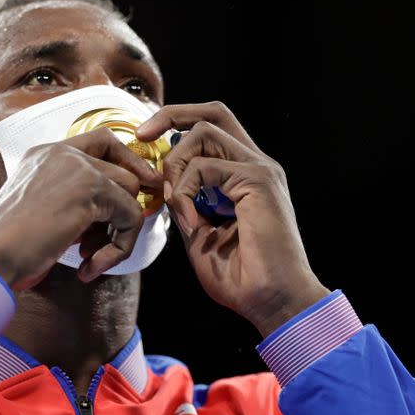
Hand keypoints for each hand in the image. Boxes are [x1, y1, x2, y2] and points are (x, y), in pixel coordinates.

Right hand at [0, 128, 162, 290]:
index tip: (140, 187)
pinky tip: (89, 266)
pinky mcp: (92, 189)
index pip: (102, 140)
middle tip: (102, 244)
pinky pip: (131, 216)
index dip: (126, 162)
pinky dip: (119, 248)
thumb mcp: (41, 210)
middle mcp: (62, 152)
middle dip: (122, 212)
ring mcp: (78, 167)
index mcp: (45, 153)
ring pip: (131, 194)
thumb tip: (117, 211)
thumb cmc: (6, 245)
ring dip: (119, 235)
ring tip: (90, 260)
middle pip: (124, 171)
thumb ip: (74, 199)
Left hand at [135, 102, 330, 337]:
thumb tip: (163, 185)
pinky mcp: (258, 180)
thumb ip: (185, 203)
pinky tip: (192, 225)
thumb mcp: (199, 233)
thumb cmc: (241, 277)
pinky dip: (185, 192)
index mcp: (244, 174)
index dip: (176, 123)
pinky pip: (205, 166)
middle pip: (212, 113)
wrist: (273, 301)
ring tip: (175, 204)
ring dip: (175, 165)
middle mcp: (256, 164)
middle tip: (141, 136)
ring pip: (203, 132)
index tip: (144, 138)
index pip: (212, 127)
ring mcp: (260, 168)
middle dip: (171, 116)